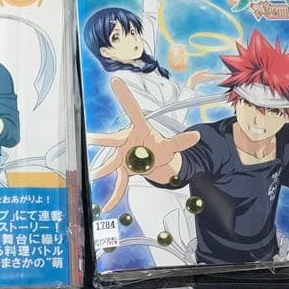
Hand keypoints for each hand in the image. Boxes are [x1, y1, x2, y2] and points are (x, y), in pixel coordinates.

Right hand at [87, 77, 200, 210]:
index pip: (133, 111)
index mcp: (139, 130)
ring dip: (104, 169)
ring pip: (112, 163)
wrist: (150, 160)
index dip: (125, 97)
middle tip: (91, 138)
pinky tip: (108, 208)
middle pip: (114, 139)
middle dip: (103, 139)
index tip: (115, 81)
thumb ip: (181, 142)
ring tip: (97, 174)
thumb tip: (196, 137)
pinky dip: (115, 197)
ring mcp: (122, 156)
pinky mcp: (123, 170)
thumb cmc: (158, 148)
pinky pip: (119, 185)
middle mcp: (126, 142)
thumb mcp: (171, 146)